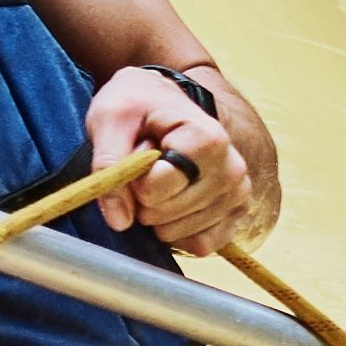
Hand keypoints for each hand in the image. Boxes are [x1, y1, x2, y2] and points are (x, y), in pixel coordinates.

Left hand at [88, 60, 279, 258]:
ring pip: (178, 232)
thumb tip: (120, 221)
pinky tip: (172, 203)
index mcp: (208, 140)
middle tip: (147, 164)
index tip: (137, 151)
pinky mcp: (234, 213)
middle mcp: (233, 169)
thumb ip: (108, 165)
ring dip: (156, 214)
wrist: (160, 100)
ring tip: (161, 176)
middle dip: (142, 197)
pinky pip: (200, 245)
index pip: (157, 186)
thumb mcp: (109, 120)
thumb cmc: (136, 106)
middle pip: (165, 213)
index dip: (133, 178)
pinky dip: (176, 232)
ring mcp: (237, 194)